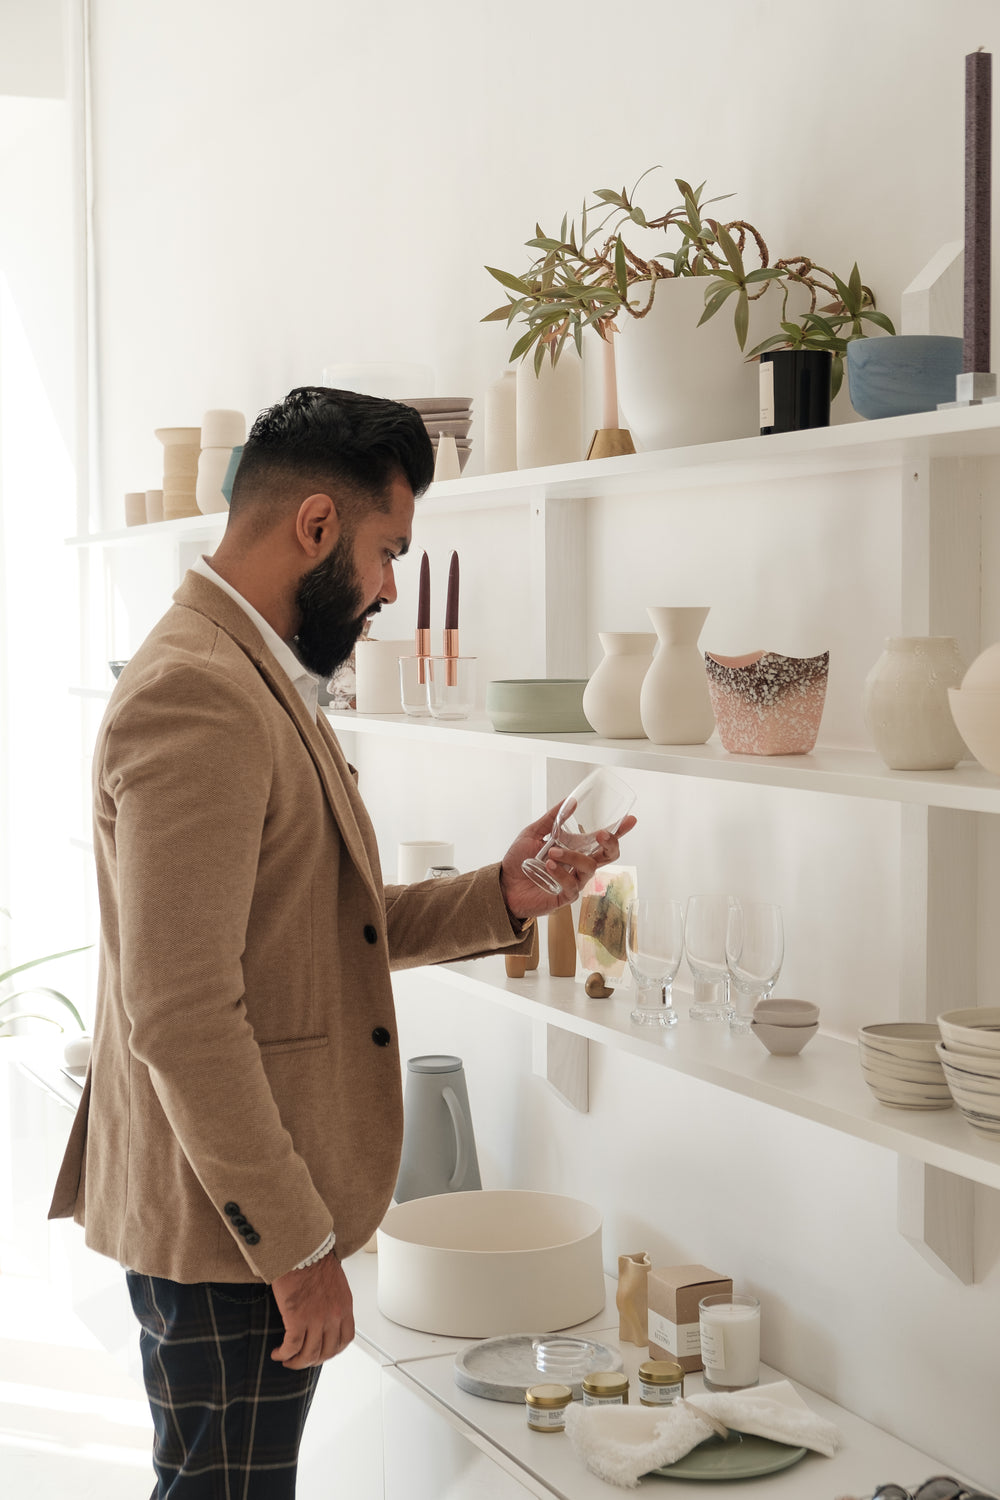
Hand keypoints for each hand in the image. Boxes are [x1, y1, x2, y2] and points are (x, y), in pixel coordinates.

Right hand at [271, 1250, 354, 1367]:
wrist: (301, 1249)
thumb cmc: (314, 1258)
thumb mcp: (334, 1282)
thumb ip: (332, 1300)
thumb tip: (323, 1312)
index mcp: (344, 1306)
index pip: (345, 1339)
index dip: (333, 1351)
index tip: (323, 1352)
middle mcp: (333, 1316)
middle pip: (326, 1351)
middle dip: (313, 1360)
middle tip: (301, 1359)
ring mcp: (316, 1319)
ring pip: (309, 1354)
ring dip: (297, 1362)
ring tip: (287, 1359)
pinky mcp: (297, 1319)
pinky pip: (292, 1347)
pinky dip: (284, 1354)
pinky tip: (278, 1353)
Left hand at [499, 802, 636, 920]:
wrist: (502, 884)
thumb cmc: (519, 861)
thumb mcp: (533, 833)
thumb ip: (552, 818)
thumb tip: (570, 801)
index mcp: (575, 849)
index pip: (601, 840)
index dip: (618, 831)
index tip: (630, 820)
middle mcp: (579, 865)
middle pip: (608, 856)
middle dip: (610, 843)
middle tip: (602, 834)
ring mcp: (574, 881)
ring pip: (589, 867)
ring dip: (573, 856)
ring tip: (552, 853)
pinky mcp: (565, 896)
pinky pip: (572, 885)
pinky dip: (561, 873)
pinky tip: (549, 867)